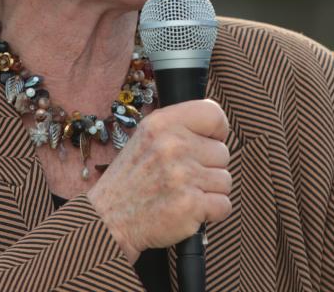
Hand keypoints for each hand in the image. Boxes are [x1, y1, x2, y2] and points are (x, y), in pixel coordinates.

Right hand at [86, 99, 231, 263]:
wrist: (109, 219)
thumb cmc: (132, 180)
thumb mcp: (146, 137)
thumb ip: (179, 128)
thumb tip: (217, 130)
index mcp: (162, 123)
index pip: (213, 114)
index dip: (216, 131)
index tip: (208, 143)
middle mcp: (173, 145)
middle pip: (222, 152)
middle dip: (208, 167)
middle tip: (182, 177)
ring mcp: (183, 175)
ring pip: (225, 180)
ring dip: (209, 191)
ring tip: (183, 193)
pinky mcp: (191, 205)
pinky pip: (224, 205)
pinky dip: (212, 211)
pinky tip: (189, 209)